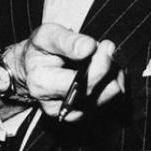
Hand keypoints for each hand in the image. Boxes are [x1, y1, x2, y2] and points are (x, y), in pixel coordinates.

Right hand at [3, 23, 123, 120]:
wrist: (35, 68)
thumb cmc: (41, 50)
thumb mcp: (47, 35)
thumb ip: (67, 40)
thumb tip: (89, 48)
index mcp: (42, 85)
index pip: (78, 83)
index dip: (98, 65)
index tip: (106, 46)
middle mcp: (55, 106)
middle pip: (95, 92)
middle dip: (108, 67)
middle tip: (107, 47)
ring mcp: (71, 113)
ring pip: (108, 97)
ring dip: (113, 75)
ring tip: (104, 57)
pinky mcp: (86, 114)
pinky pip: (113, 101)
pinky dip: (115, 82)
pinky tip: (107, 69)